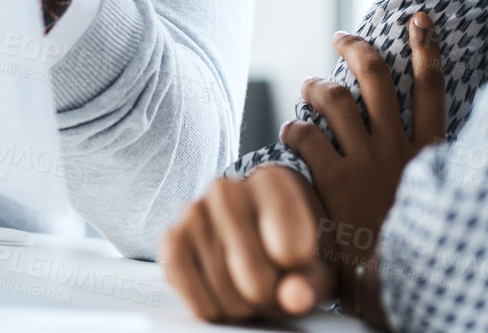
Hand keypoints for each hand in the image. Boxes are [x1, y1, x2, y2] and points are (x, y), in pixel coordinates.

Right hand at [160, 164, 335, 322]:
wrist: (256, 235)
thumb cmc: (290, 247)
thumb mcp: (315, 264)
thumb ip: (311, 282)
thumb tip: (295, 297)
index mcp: (271, 182)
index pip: (290, 250)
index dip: (297, 274)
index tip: (298, 265)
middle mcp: (226, 188)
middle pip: (254, 277)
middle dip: (266, 298)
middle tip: (273, 291)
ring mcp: (193, 211)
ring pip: (220, 284)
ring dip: (237, 307)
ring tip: (249, 294)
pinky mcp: (172, 237)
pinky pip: (184, 282)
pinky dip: (204, 302)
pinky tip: (221, 298)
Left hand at [283, 11, 446, 321]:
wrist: (393, 289)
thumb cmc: (408, 249)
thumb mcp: (430, 205)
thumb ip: (421, 172)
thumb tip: (413, 144)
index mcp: (428, 154)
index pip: (433, 89)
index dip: (426, 48)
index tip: (418, 18)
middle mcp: (397, 150)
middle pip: (376, 78)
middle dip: (356, 49)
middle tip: (341, 38)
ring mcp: (364, 163)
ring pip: (335, 98)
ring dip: (315, 86)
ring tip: (307, 89)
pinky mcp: (332, 181)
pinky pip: (305, 135)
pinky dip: (293, 128)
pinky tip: (290, 135)